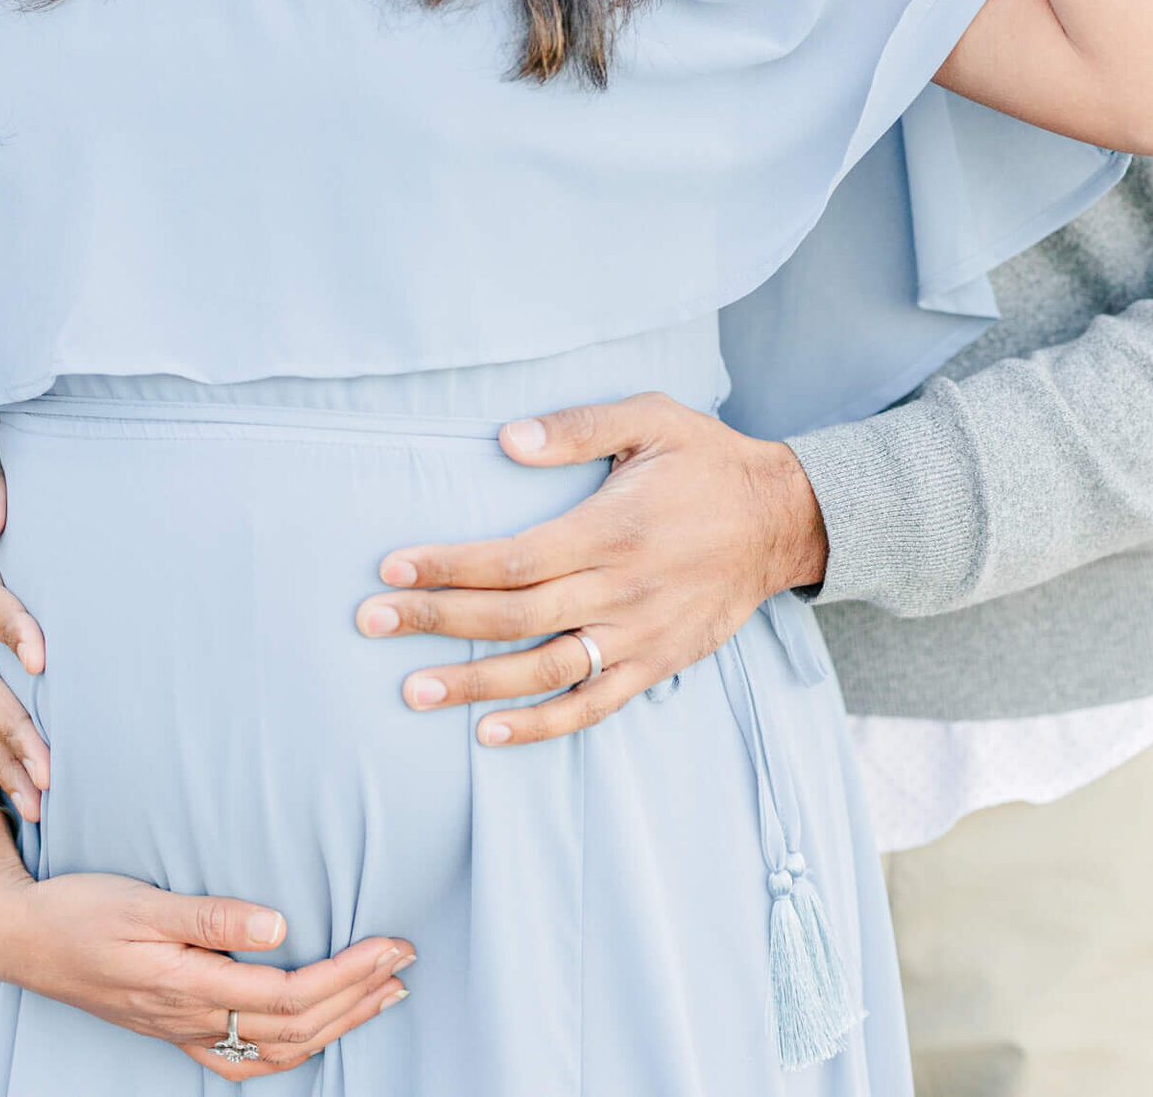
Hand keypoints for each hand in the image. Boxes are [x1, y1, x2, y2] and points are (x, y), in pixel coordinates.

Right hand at [0, 817, 413, 1081]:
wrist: (20, 938)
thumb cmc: (80, 909)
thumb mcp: (144, 901)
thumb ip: (212, 916)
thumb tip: (281, 926)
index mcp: (189, 986)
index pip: (290, 996)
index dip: (349, 976)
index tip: (393, 945)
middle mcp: (190, 1019)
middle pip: (294, 1029)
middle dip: (357, 998)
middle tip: (406, 962)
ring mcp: (181, 1030)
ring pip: (275, 1050)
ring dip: (336, 1025)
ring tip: (382, 995)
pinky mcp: (172, 1027)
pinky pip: (241, 1059)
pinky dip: (289, 1051)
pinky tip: (312, 1033)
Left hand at [356, 393, 826, 747]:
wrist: (781, 519)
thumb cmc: (707, 460)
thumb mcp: (651, 419)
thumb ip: (579, 426)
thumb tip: (506, 438)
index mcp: (611, 530)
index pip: (513, 558)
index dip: (449, 566)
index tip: (391, 569)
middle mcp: (620, 590)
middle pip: (514, 616)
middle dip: (437, 621)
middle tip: (371, 624)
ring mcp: (639, 636)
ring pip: (546, 670)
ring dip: (476, 684)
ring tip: (414, 692)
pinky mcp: (657, 664)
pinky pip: (594, 705)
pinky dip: (542, 725)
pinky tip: (490, 733)